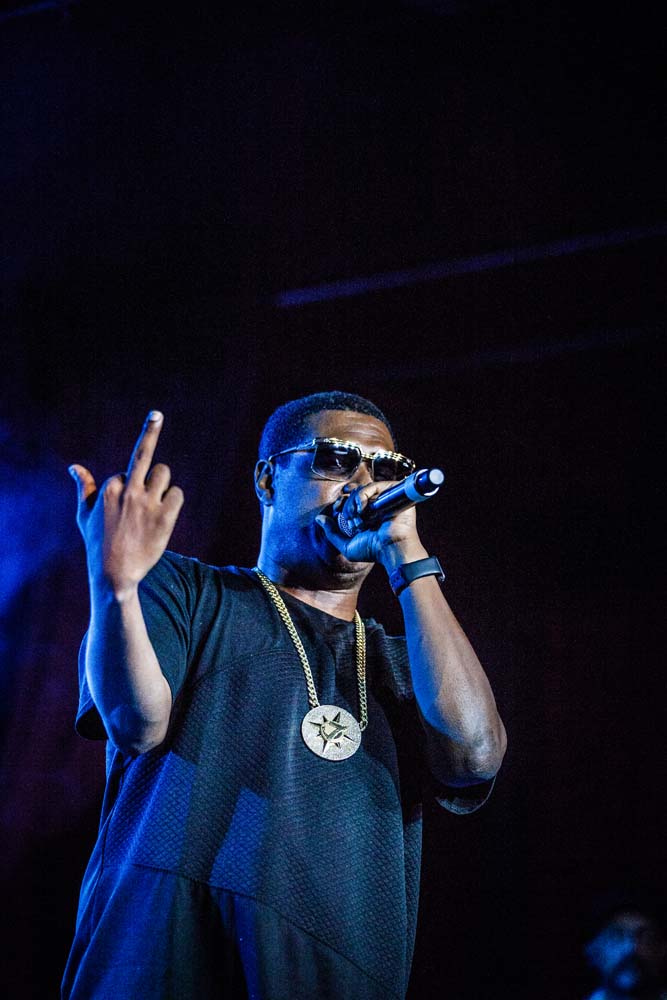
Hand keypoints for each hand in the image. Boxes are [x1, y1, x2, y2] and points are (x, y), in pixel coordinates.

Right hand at [69, 411, 183, 595]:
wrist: (114, 574)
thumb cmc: (97, 543)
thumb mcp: (84, 515)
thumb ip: (84, 488)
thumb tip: (74, 467)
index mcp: (109, 487)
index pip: (124, 472)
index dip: (126, 487)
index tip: (122, 508)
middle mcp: (128, 491)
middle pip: (145, 455)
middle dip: (150, 430)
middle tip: (156, 414)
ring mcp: (147, 503)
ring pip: (164, 474)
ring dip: (162, 483)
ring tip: (154, 503)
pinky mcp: (165, 516)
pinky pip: (178, 494)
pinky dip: (174, 500)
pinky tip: (165, 514)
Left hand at [316, 482, 427, 569]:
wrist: (391, 549)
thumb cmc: (373, 550)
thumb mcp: (346, 545)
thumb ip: (331, 532)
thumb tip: (319, 518)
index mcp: (367, 515)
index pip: (350, 499)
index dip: (341, 501)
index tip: (336, 509)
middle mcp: (376, 505)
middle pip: (354, 493)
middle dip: (346, 504)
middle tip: (348, 517)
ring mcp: (384, 498)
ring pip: (362, 489)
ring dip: (354, 502)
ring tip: (356, 516)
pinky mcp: (393, 493)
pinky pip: (375, 486)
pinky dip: (364, 495)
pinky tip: (362, 508)